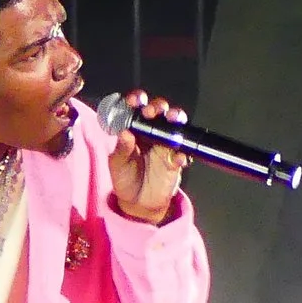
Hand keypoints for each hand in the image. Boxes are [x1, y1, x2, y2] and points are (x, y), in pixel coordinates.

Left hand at [108, 91, 191, 223]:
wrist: (138, 202)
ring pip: (175, 126)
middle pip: (159, 112)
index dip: (137, 101)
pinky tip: (178, 157)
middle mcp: (151, 133)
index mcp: (134, 130)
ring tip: (172, 119)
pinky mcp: (176, 160)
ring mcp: (166, 145)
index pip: (136, 109)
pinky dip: (183, 153)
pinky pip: (184, 152)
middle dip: (157, 106)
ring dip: (175, 119)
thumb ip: (121, 150)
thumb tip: (125, 134)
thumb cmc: (125, 178)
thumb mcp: (117, 165)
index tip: (135, 100)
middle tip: (152, 111)